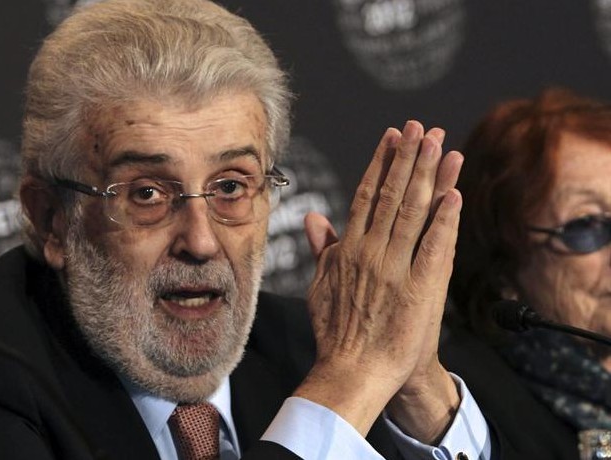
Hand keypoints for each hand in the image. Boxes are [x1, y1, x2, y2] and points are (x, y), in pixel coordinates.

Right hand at [293, 121, 462, 437]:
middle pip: (393, 195)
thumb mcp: (321, 285)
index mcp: (347, 250)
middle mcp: (370, 252)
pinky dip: (444, 220)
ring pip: (413, 212)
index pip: (366, 195)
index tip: (394, 137)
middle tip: (422, 127)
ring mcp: (395, 269)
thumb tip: (313, 217)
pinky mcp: (419, 289)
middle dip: (408, 158)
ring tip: (440, 144)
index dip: (382, 163)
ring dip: (428, 176)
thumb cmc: (336, 331)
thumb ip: (322, 247)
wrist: (352, 371)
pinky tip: (454, 193)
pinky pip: (435, 248)